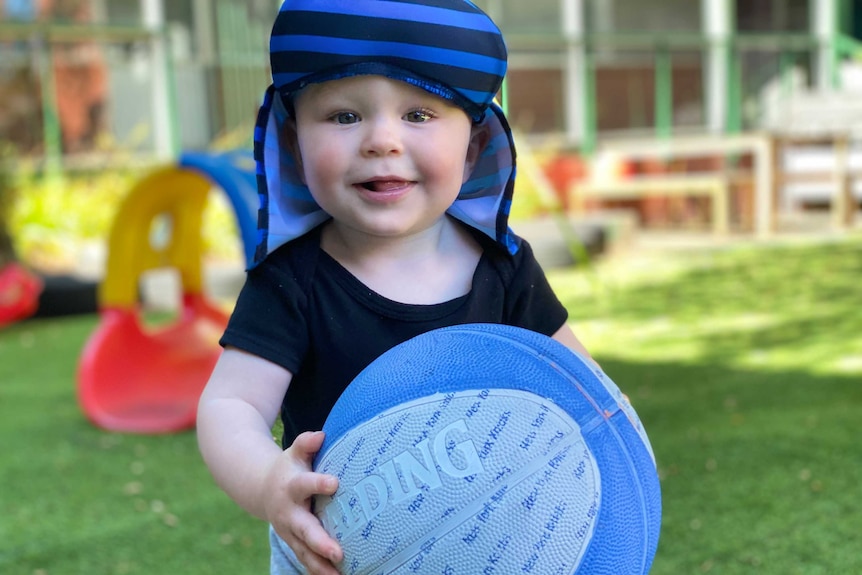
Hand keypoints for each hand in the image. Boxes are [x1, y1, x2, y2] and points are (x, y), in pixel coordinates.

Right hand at [263, 431, 342, 573]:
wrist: (262, 488)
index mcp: (292, 487)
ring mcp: (290, 531)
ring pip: (304, 551)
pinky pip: (306, 560)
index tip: (335, 483)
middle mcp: (289, 512)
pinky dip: (318, 571)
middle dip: (320, 542)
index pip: (306, 484)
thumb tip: (320, 436)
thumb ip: (306, 444)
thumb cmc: (290, 467)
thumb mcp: (295, 453)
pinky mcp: (294, 543)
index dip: (319, 483)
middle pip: (305, 529)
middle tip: (337, 552)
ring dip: (320, 565)